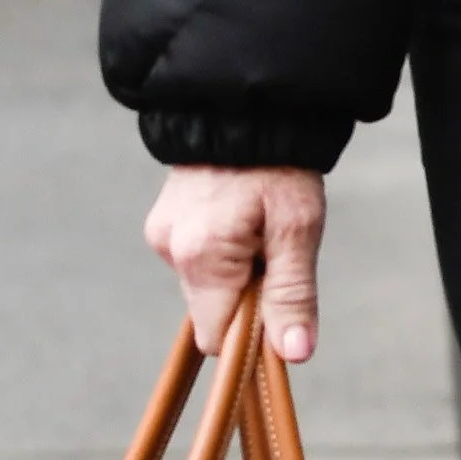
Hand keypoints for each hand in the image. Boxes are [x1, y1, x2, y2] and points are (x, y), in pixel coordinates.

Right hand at [144, 166, 326, 361]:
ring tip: (257, 221)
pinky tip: (238, 211)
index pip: (216, 337)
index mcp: (201, 255)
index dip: (250, 332)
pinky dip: (219, 248)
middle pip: (210, 309)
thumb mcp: (299, 226)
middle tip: (273, 246)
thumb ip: (292, 293)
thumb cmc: (280, 163)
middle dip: (244, 293)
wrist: (252, 104)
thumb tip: (292, 355)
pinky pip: (194, 255)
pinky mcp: (163, 218)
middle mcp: (170, 248)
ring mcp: (161, 231)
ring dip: (233, 268)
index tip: (277, 301)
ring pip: (203, 282)